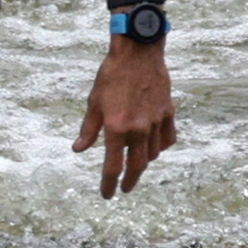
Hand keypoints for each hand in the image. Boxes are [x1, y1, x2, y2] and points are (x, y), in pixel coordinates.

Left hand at [77, 38, 177, 196]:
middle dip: (130, 181)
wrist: (138, 53)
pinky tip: (153, 146)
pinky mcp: (168, 113)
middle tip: (124, 188)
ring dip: (143, 162)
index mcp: (117, 127)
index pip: (113, 166)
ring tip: (135, 163)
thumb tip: (78, 150)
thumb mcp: (94, 102)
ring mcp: (156, 122)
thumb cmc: (111, 75)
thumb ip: (88, 130)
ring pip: (153, 154)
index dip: (109, 184)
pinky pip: (167, 139)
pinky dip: (160, 147)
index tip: (107, 194)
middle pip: (136, 166)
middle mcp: (139, 129)